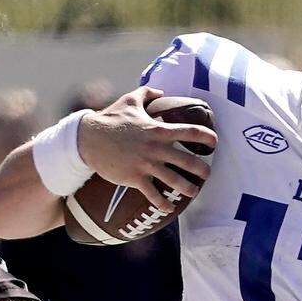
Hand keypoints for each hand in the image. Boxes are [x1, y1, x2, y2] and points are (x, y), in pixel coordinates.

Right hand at [77, 86, 216, 211]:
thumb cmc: (110, 119)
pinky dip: (163, 203)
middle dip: (202, 170)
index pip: (190, 132)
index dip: (206, 137)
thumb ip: (147, 93)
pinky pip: (153, 194)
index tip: (214, 143)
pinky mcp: (134, 178)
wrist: (87, 138)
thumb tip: (162, 91)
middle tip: (207, 174)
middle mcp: (155, 148)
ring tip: (194, 192)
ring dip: (188, 188)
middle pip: (188, 161)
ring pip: (174, 181)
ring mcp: (145, 164)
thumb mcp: (129, 101)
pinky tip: (169, 209)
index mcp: (158, 130)